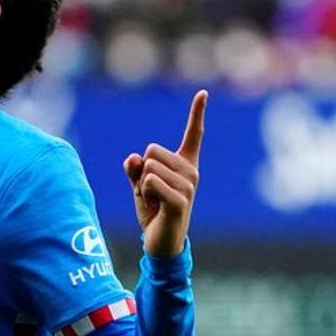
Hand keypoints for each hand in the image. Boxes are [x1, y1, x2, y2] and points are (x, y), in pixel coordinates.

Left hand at [123, 90, 206, 258]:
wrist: (161, 243)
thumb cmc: (153, 211)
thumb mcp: (139, 185)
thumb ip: (134, 169)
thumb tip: (132, 158)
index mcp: (185, 165)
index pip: (193, 135)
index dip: (197, 113)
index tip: (203, 92)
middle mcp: (191, 172)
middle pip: (151, 150)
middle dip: (141, 171)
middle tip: (150, 193)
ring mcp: (188, 186)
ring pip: (148, 168)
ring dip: (141, 186)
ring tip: (153, 202)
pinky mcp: (180, 200)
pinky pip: (149, 182)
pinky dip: (143, 194)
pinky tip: (154, 208)